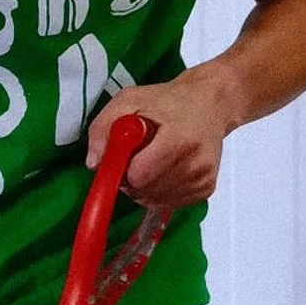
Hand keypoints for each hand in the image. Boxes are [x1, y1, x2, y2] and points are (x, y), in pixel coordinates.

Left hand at [92, 73, 232, 212]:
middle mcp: (195, 164)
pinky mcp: (206, 189)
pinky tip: (165, 168)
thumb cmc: (168, 101)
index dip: (124, 169)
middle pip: (145, 192)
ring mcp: (203, 179)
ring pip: (155, 201)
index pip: (139, 177)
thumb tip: (94, 164)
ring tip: (153, 159)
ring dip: (144, 186)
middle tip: (138, 155)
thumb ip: (103, 128)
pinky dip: (159, 191)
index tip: (127, 154)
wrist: (211, 103)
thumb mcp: (128, 101)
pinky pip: (169, 203)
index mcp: (178, 140)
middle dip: (132, 179)